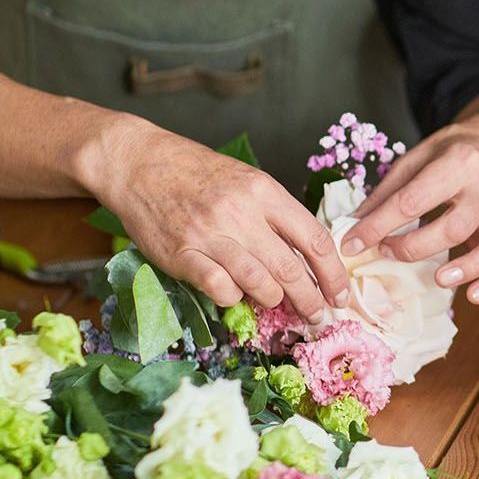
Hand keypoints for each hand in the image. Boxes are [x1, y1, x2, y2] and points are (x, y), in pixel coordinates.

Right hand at [81, 118, 349, 318]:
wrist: (139, 163)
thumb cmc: (197, 173)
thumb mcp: (246, 180)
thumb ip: (275, 215)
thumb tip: (308, 257)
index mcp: (264, 191)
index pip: (314, 239)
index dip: (333, 274)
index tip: (339, 294)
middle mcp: (240, 213)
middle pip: (291, 269)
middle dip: (310, 299)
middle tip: (316, 315)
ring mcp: (210, 235)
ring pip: (259, 283)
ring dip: (272, 300)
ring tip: (274, 301)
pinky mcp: (181, 254)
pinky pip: (221, 289)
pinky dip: (233, 298)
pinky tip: (233, 293)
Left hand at [342, 90, 478, 304]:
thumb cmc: (450, 153)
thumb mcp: (415, 158)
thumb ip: (387, 192)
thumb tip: (354, 225)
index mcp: (456, 163)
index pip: (413, 201)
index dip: (378, 226)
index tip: (352, 244)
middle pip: (454, 227)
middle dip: (415, 248)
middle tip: (388, 252)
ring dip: (468, 268)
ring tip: (440, 281)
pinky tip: (474, 294)